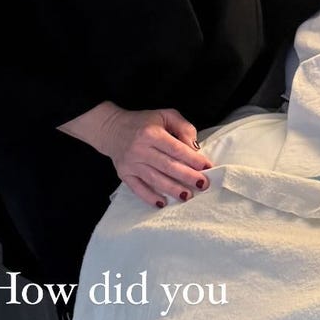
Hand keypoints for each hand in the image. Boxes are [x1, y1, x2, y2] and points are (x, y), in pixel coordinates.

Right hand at [60, 102, 211, 206]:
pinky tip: (162, 203)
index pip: (175, 149)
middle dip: (187, 177)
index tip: (207, 167)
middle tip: (203, 184)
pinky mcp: (124, 174)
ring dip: (172, 189)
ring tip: (187, 196)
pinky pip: (137, 188)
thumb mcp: (165, 115)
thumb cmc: (144, 123)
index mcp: (151, 133)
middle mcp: (140, 149)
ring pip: (154, 179)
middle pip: (167, 166)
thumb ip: (183, 128)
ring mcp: (131, 163)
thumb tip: (195, 148)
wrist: (112, 129)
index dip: (192, 159)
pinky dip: (149, 197)